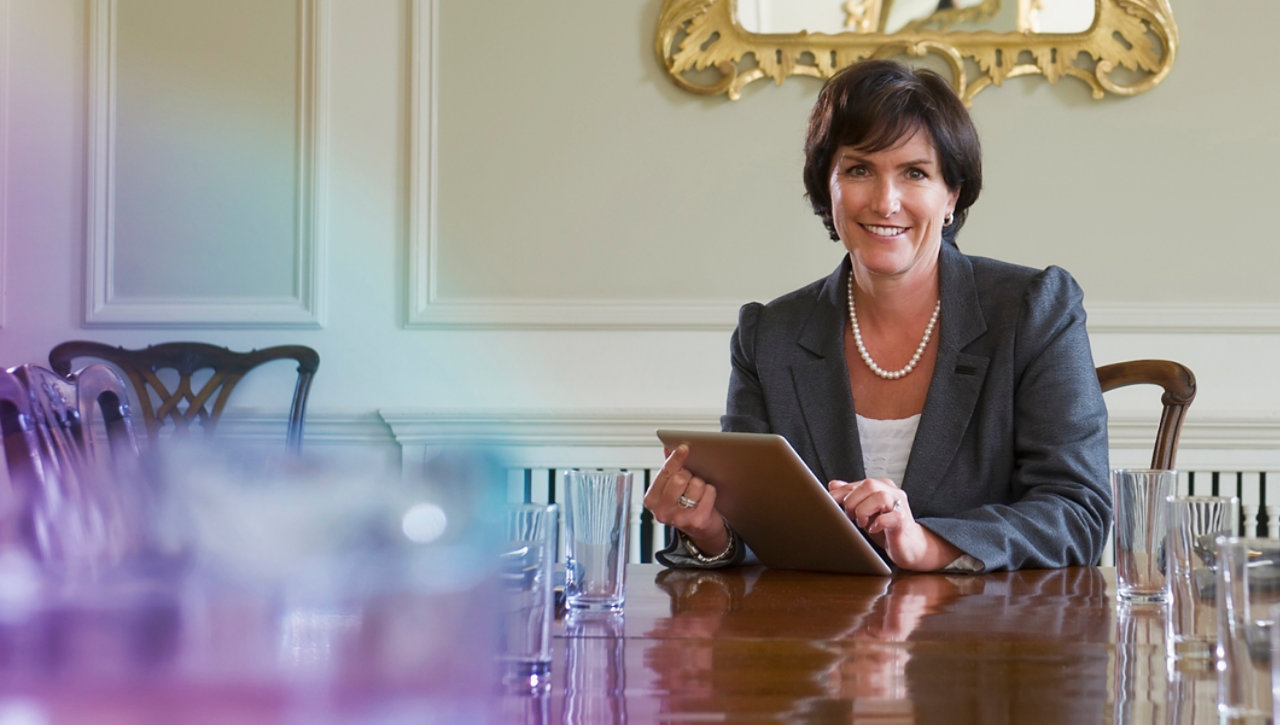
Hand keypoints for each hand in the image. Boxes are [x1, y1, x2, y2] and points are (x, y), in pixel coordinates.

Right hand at [644, 445, 728, 554]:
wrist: (701, 531)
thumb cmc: (685, 507)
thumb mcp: (671, 489)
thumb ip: (669, 468)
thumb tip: (668, 448)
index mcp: (651, 500)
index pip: (665, 472)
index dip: (676, 458)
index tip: (684, 448)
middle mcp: (662, 511)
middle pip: (680, 477)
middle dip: (689, 475)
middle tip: (690, 483)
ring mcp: (679, 518)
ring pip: (696, 483)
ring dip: (701, 485)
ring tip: (698, 494)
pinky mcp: (697, 521)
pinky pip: (708, 492)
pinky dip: (711, 492)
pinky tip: (706, 500)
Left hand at [828, 478, 960, 570]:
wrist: (909, 546)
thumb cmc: (886, 528)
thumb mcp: (865, 510)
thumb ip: (851, 496)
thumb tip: (833, 485)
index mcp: (882, 487)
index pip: (858, 483)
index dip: (842, 492)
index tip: (831, 502)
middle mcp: (893, 492)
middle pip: (869, 485)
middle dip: (853, 501)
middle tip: (850, 516)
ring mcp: (900, 506)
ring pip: (881, 497)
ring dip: (864, 511)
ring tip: (862, 522)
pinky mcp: (904, 521)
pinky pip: (891, 517)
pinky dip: (878, 523)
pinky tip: (873, 529)